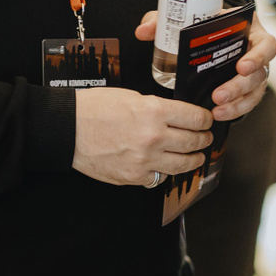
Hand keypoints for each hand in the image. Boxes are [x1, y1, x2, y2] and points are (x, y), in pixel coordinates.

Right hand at [74, 86, 213, 184]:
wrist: (68, 129)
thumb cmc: (94, 109)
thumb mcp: (132, 97)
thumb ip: (157, 109)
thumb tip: (178, 117)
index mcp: (154, 112)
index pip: (196, 119)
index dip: (206, 120)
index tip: (206, 121)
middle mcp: (153, 137)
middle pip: (194, 142)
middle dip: (204, 139)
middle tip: (205, 138)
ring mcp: (145, 161)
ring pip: (183, 164)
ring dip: (193, 159)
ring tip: (195, 155)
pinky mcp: (134, 177)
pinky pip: (160, 177)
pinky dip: (165, 171)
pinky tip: (165, 164)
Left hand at [134, 12, 275, 121]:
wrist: (209, 33)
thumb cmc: (203, 23)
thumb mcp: (187, 17)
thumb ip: (164, 20)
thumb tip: (143, 31)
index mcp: (251, 29)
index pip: (267, 43)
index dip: (258, 56)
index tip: (241, 66)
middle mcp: (258, 51)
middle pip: (260, 73)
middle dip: (239, 86)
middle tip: (218, 95)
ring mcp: (256, 71)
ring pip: (255, 91)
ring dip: (238, 102)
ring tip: (217, 110)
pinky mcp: (249, 87)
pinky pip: (248, 101)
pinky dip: (235, 109)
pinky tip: (220, 114)